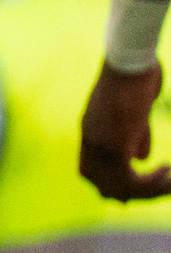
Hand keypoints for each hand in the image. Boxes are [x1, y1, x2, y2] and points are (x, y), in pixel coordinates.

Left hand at [78, 62, 170, 200]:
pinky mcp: (116, 140)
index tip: (138, 186)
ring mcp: (100, 142)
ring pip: (116, 185)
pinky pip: (129, 177)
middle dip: (128, 194)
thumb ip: (136, 135)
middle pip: (100, 182)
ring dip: (145, 191)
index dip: (109, 184)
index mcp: (91, 132)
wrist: (130, 59)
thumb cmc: (136, 77)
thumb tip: (140, 158)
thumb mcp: (136, 110)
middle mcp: (90, 140)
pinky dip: (149, 184)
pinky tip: (167, 173)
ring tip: (168, 183)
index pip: (89, 170)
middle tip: (159, 188)